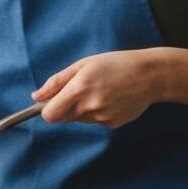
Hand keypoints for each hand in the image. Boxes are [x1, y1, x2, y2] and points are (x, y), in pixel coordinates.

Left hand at [31, 49, 160, 128]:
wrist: (151, 75)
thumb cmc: (115, 64)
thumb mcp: (83, 65)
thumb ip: (56, 82)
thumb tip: (36, 97)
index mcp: (79, 89)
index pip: (49, 115)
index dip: (47, 110)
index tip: (51, 101)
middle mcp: (90, 106)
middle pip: (63, 118)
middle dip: (64, 107)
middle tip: (80, 90)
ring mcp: (102, 118)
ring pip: (79, 119)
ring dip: (82, 109)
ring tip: (100, 91)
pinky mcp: (113, 124)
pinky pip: (95, 121)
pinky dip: (98, 112)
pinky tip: (111, 98)